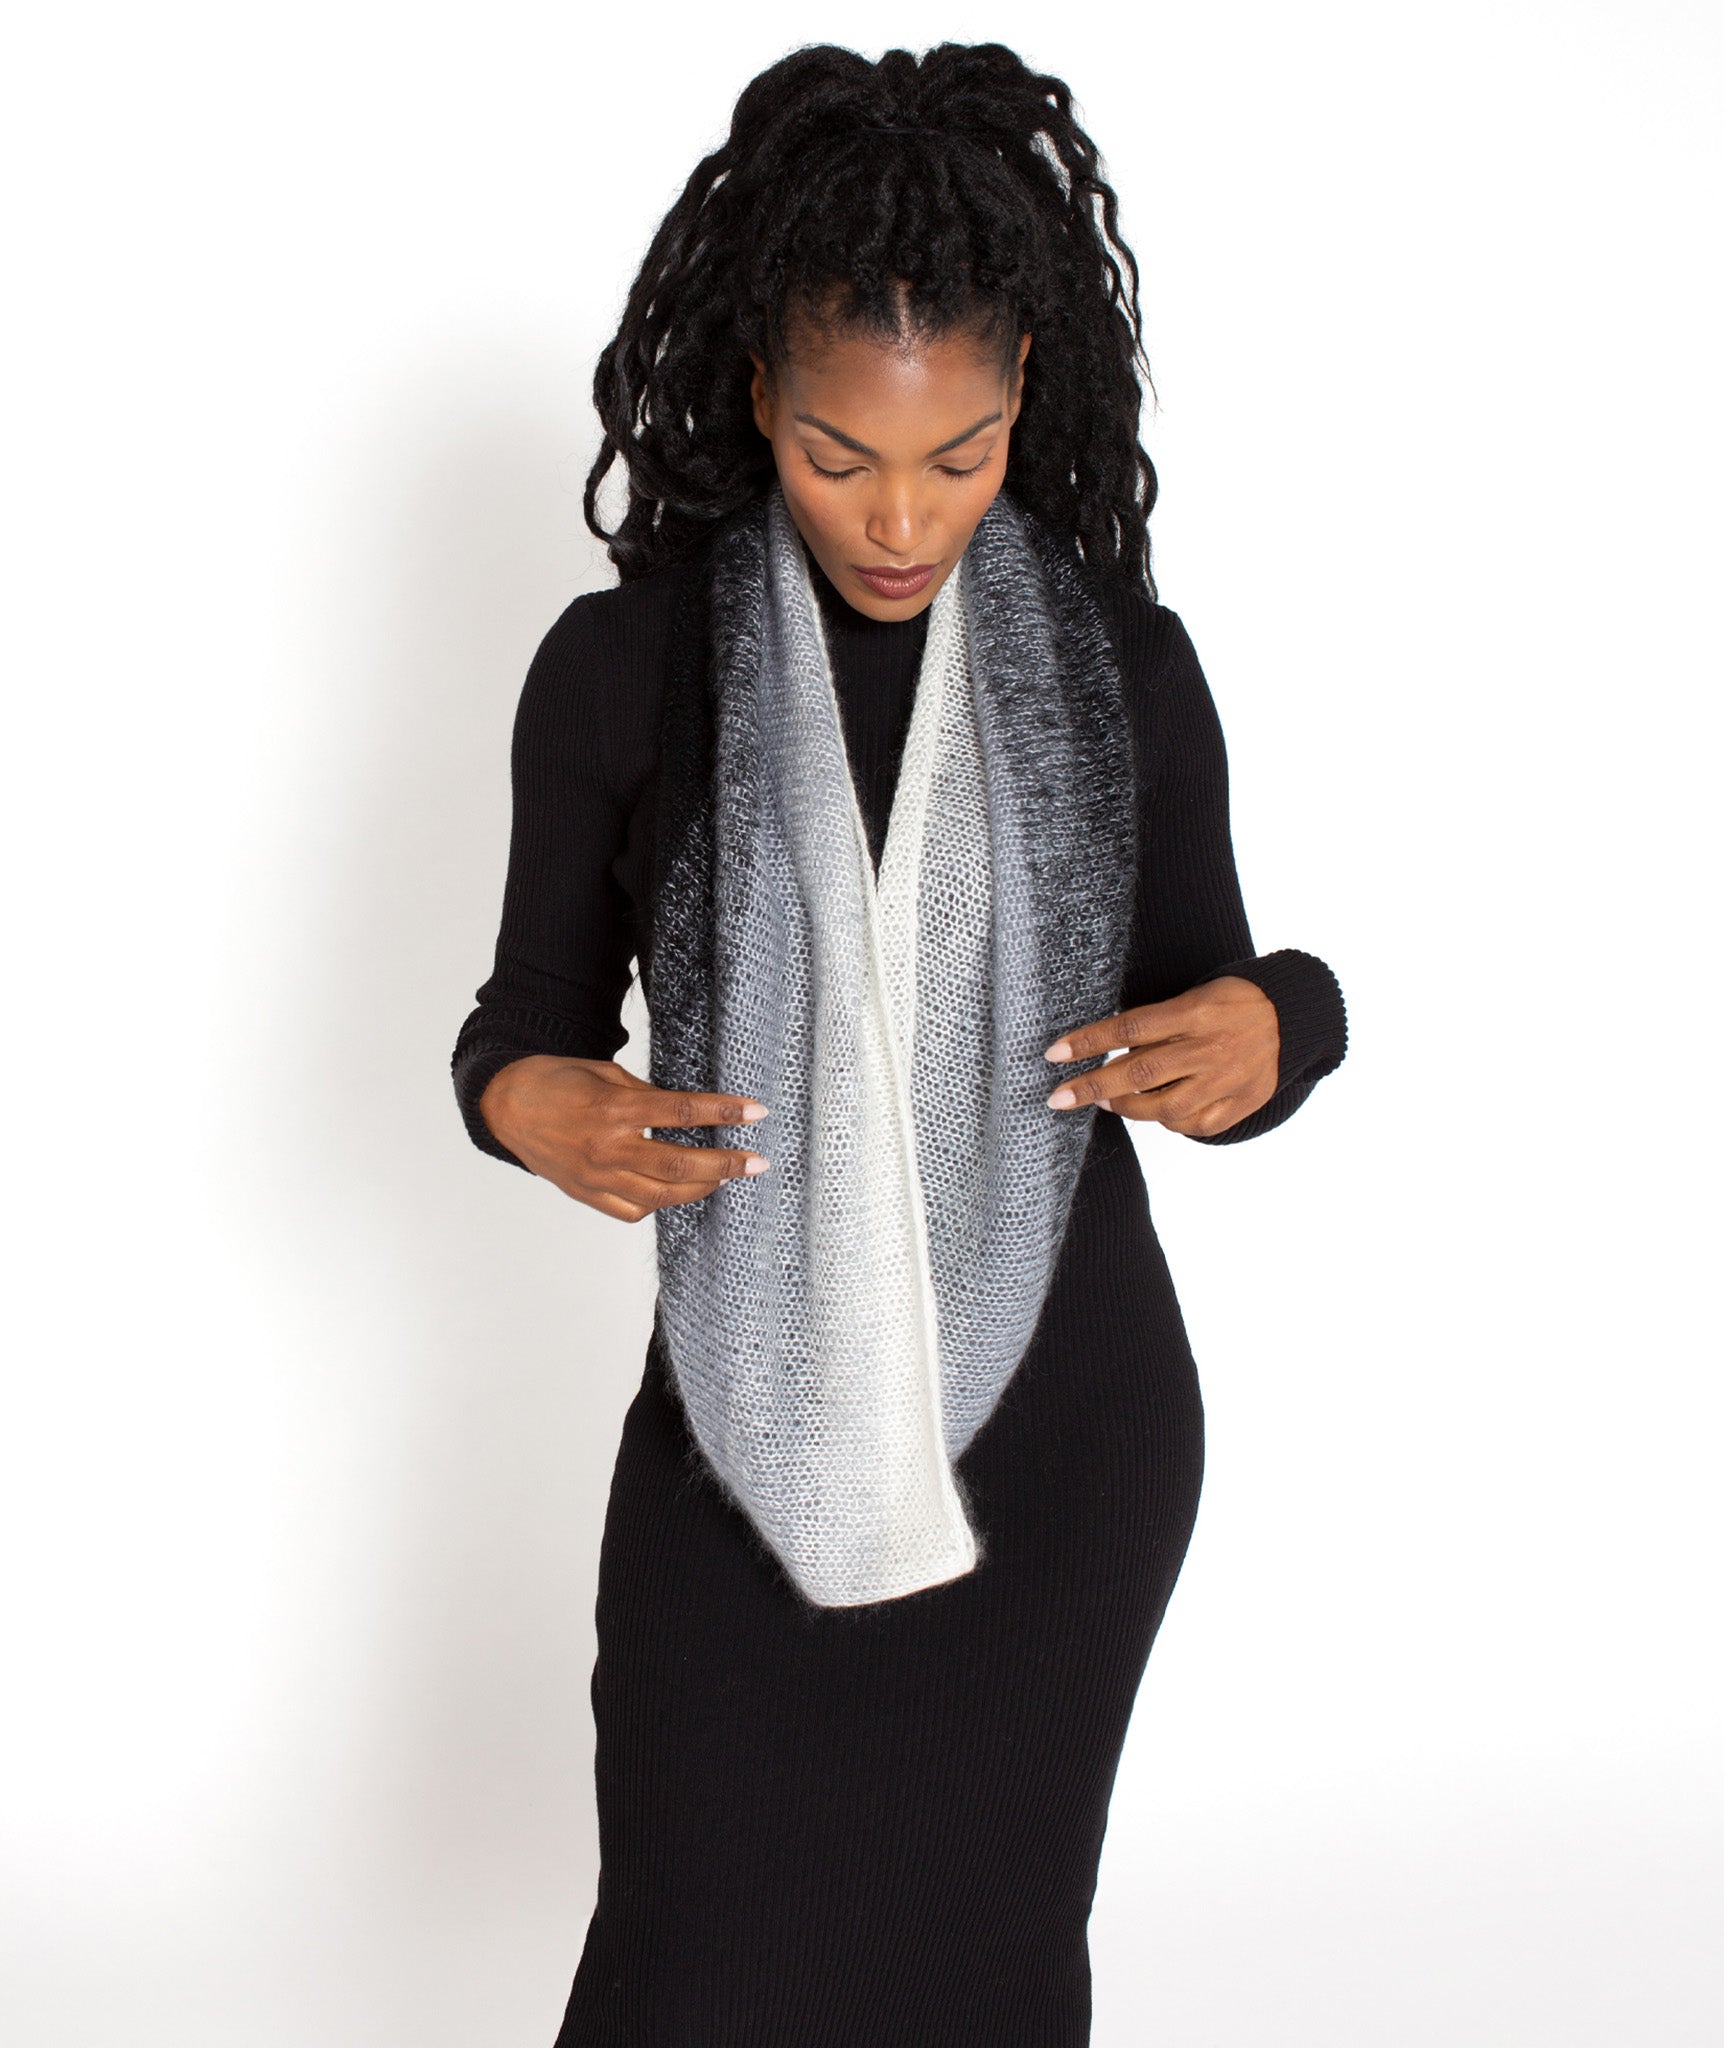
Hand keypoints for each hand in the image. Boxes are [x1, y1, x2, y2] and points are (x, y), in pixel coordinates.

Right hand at [479, 1055, 770, 1222]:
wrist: (505, 1105)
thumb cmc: (557, 1081)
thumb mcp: (606, 1074)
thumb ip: (646, 1096)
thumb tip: (684, 1114)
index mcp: (614, 1110)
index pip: (682, 1111)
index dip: (724, 1111)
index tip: (757, 1112)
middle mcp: (607, 1148)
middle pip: (680, 1163)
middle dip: (726, 1164)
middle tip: (758, 1162)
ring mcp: (596, 1177)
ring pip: (662, 1194)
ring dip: (701, 1186)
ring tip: (725, 1176)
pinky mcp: (587, 1194)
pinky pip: (633, 1210)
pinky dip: (660, 1202)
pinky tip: (675, 1190)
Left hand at [1042, 976, 1279, 1137]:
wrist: (1294, 1018)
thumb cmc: (1233, 1002)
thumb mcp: (1195, 995)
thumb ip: (1157, 1024)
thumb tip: (1111, 1052)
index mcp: (1194, 1012)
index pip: (1129, 1028)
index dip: (1088, 1041)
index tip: (1054, 1053)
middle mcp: (1208, 1048)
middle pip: (1138, 1073)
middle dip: (1092, 1086)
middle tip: (1059, 1097)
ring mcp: (1224, 1080)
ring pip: (1161, 1107)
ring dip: (1125, 1107)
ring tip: (1106, 1100)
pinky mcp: (1239, 1103)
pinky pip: (1192, 1125)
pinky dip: (1167, 1122)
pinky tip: (1157, 1113)